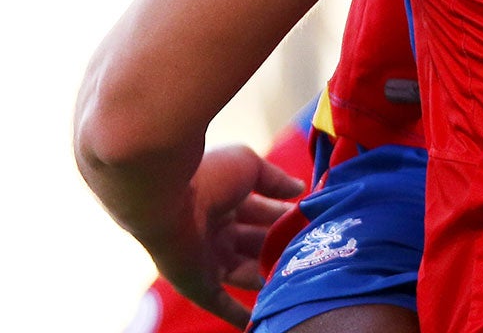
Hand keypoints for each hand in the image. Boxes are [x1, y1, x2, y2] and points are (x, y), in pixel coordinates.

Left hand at [150, 146, 303, 327]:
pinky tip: (263, 321)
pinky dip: (243, 316)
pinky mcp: (200, 286)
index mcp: (227, 201)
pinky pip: (225, 306)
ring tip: (304, 280)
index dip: (288, 217)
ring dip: (271, 277)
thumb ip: (275, 179)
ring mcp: (209, 260)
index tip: (315, 221)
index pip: (265, 213)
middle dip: (284, 246)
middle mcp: (219, 231)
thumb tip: (300, 188)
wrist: (167, 201)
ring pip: (248, 274)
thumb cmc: (209, 176)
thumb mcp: (249, 166)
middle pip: (259, 244)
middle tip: (315, 250)